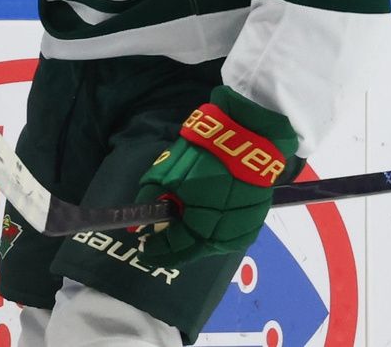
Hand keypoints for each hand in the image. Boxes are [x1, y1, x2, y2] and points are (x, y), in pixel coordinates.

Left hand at [133, 86, 298, 266]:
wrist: (247, 139)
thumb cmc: (203, 156)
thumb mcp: (167, 174)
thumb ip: (150, 200)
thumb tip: (136, 224)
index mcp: (200, 227)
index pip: (174, 248)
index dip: (157, 250)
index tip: (144, 248)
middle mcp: (223, 237)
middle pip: (194, 250)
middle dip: (174, 247)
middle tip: (159, 242)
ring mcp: (242, 231)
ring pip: (212, 245)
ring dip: (195, 240)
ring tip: (180, 231)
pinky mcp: (255, 222)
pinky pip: (229, 236)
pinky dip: (213, 232)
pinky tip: (203, 223)